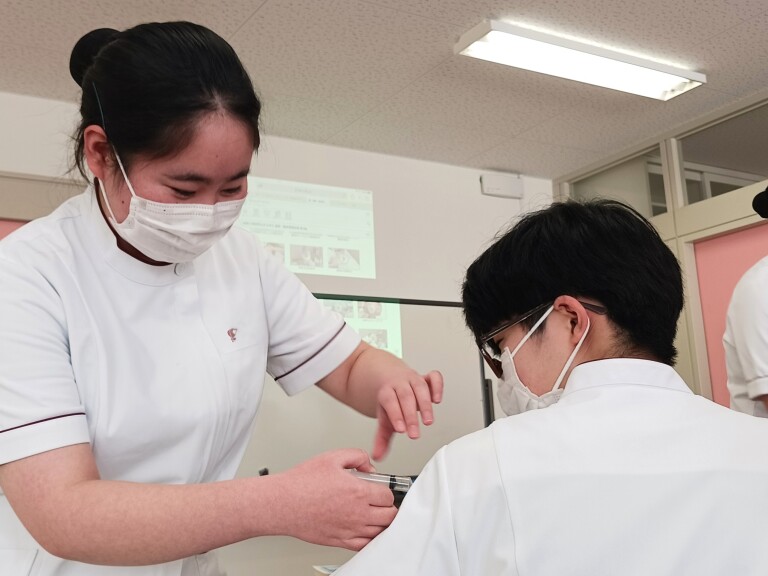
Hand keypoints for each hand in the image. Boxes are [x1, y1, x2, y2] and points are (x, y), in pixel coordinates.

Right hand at [276, 449, 396, 550]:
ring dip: (381, 523)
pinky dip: (370, 539)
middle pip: (389, 516)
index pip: (388, 496)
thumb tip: (368, 466)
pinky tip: (366, 531)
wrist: (283, 503)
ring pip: (379, 532)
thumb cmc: (302, 483)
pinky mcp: (339, 541)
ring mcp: (349, 530)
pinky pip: (364, 545)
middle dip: (388, 507)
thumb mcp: (332, 457)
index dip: (387, 491)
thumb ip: (356, 456)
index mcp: (358, 492)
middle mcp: (357, 513)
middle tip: (381, 502)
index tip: (382, 490)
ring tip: (375, 515)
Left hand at [372, 370, 442, 460]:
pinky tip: (437, 400)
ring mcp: (414, 379)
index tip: (401, 430)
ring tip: (428, 422)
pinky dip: (438, 386)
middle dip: (410, 416)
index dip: (395, 415)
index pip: (390, 401)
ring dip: (425, 405)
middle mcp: (400, 383)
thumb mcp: (384, 419)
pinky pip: (434, 377)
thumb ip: (381, 439)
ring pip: (420, 387)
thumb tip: (377, 456)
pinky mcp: (427, 377)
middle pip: (405, 396)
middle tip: (414, 433)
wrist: (389, 377)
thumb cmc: (390, 400)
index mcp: (386, 391)